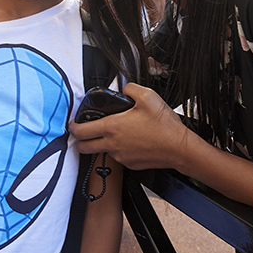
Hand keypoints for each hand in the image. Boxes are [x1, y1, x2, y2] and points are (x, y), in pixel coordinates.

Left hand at [69, 82, 188, 170]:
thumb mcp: (147, 96)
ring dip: (102, 144)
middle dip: (80, 140)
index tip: (73, 123)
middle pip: (84, 147)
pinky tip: (131, 141)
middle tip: (85, 131)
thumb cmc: (164, 125)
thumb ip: (129, 88)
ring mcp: (121, 157)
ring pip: (102, 152)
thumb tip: (123, 89)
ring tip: (115, 133)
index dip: (72, 127)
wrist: (179, 148)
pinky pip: (118, 157)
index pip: (81, 131)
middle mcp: (113, 144)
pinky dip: (118, 149)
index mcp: (113, 127)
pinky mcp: (130, 164)